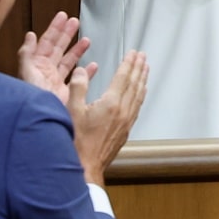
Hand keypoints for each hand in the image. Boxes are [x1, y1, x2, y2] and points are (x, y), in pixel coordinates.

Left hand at [18, 11, 89, 105]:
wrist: (41, 121)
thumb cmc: (32, 99)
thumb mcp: (27, 73)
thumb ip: (27, 54)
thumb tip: (30, 35)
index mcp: (37, 65)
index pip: (47, 42)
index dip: (54, 28)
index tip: (63, 16)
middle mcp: (47, 72)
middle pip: (58, 48)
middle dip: (67, 34)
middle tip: (75, 22)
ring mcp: (57, 82)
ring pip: (69, 61)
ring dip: (77, 50)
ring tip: (87, 40)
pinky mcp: (67, 93)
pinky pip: (78, 79)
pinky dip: (86, 72)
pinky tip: (93, 65)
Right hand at [67, 51, 147, 185]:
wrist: (86, 166)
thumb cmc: (77, 142)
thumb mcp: (72, 111)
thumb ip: (78, 87)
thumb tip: (82, 70)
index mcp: (111, 103)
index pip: (123, 77)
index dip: (129, 63)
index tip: (134, 53)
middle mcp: (123, 111)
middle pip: (134, 84)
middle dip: (139, 68)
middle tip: (143, 56)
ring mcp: (127, 121)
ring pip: (139, 95)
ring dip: (142, 79)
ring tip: (146, 69)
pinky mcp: (126, 129)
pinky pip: (138, 106)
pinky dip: (141, 95)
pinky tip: (141, 92)